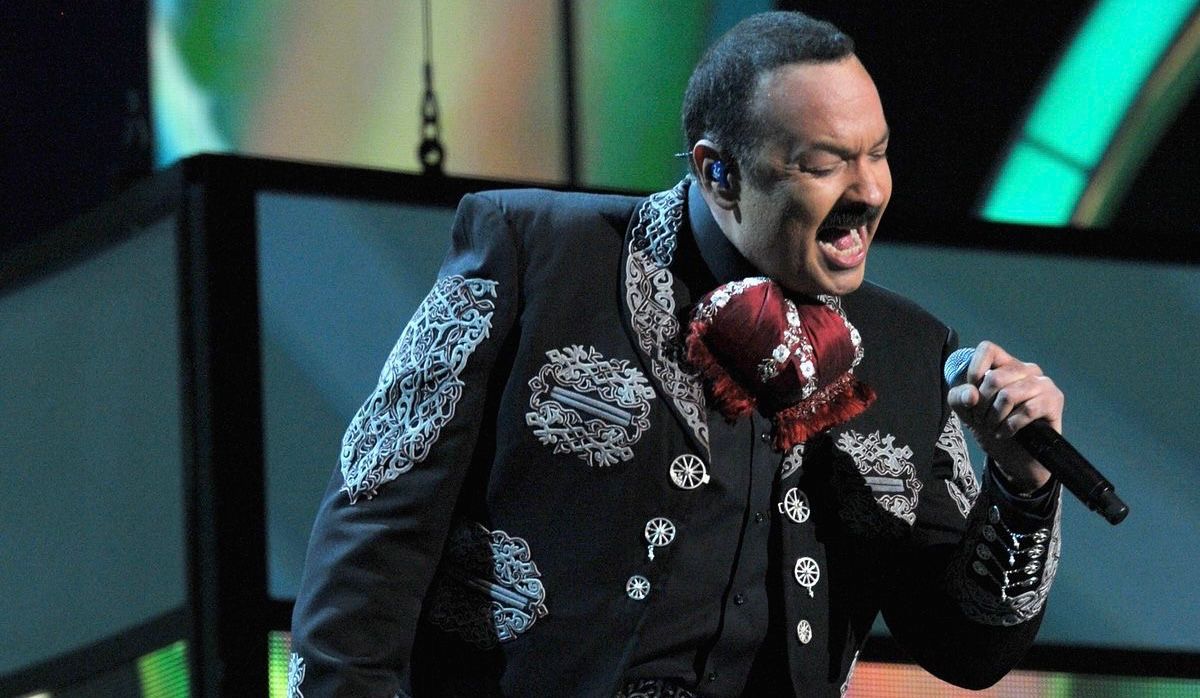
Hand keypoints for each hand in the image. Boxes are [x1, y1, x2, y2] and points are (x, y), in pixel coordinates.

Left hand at [946, 340, 1063, 492]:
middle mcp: (1026, 369)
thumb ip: (959, 397)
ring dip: (994, 417)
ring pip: (1008, 395)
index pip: (987, 349)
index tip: (970, 395)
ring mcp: (1042, 383)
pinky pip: (1027, 410)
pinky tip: (1006, 432)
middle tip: (981, 420)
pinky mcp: (1054, 400)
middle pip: (994, 378)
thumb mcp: (966, 410)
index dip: (974, 371)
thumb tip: (971, 394)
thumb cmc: (991, 425)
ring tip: (993, 427)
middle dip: (981, 405)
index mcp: (1004, 364)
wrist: (1015, 455)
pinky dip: (1010, 426)